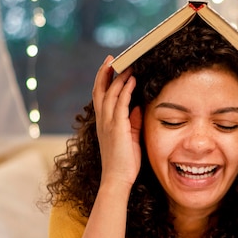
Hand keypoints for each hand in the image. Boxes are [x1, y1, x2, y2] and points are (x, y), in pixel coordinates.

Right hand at [92, 56, 141, 187]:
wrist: (118, 179)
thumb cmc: (124, 162)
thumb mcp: (130, 136)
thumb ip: (132, 120)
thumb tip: (137, 105)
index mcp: (103, 123)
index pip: (100, 96)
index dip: (103, 80)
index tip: (109, 66)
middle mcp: (102, 120)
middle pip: (100, 89)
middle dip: (105, 72)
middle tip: (112, 58)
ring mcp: (108, 123)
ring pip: (110, 93)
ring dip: (118, 77)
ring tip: (127, 64)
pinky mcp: (117, 127)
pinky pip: (120, 103)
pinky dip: (125, 90)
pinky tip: (132, 80)